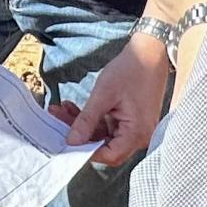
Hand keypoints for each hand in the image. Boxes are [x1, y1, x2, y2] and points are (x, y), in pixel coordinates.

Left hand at [63, 38, 169, 167]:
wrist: (150, 51)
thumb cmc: (131, 70)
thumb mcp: (103, 94)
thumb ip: (87, 120)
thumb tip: (71, 142)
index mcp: (137, 133)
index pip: (109, 155)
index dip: (85, 151)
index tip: (65, 141)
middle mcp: (139, 136)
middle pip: (104, 146)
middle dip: (79, 135)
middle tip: (56, 119)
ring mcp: (136, 128)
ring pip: (103, 135)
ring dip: (82, 124)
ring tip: (60, 109)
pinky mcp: (131, 120)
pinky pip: (108, 125)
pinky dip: (92, 118)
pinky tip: (73, 107)